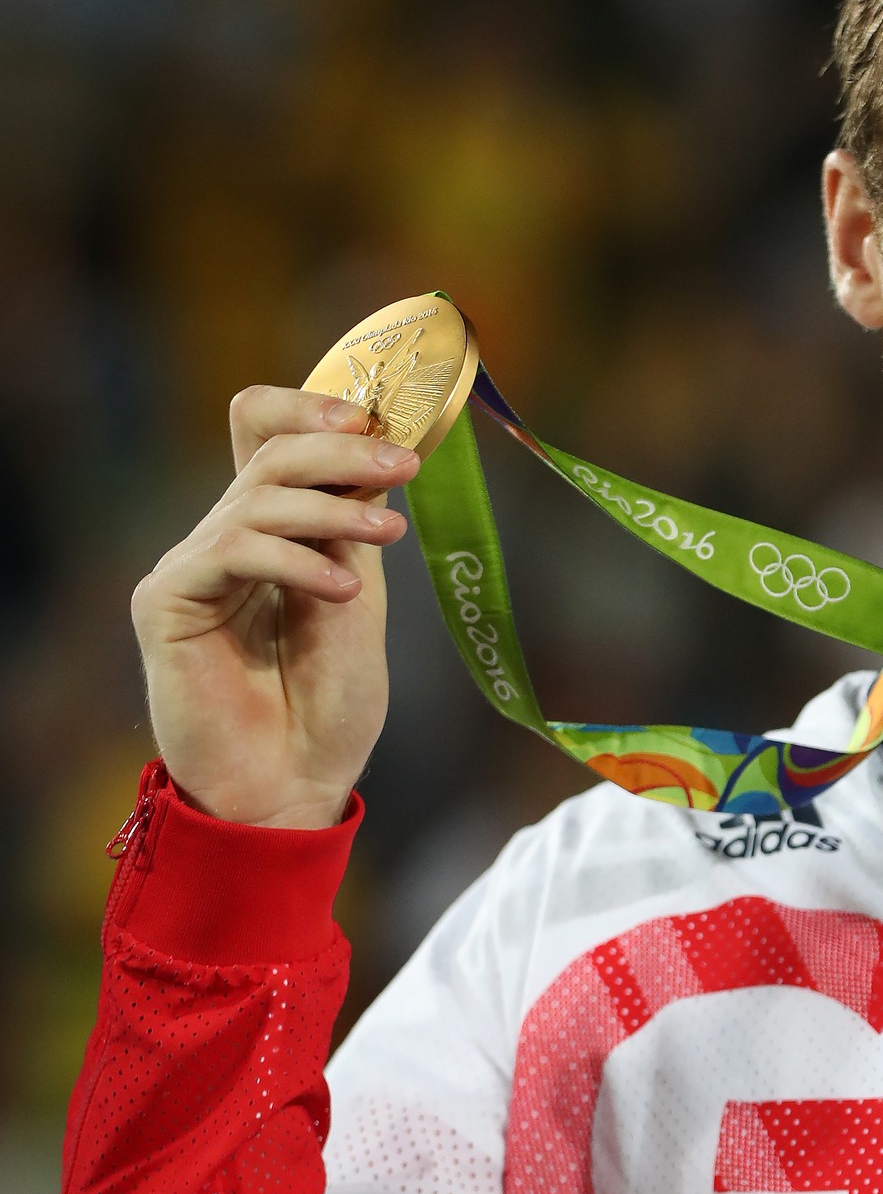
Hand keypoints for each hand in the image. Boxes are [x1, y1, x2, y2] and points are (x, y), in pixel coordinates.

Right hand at [131, 388, 422, 826]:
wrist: (294, 785)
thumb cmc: (328, 703)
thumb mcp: (357, 598)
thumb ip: (352, 530)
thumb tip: (372, 456)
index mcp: (273, 530)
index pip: (266, 432)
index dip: (311, 408)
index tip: (377, 419)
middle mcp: (226, 538)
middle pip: (270, 452)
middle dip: (342, 450)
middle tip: (401, 466)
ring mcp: (193, 567)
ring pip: (258, 495)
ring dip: (334, 507)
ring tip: (387, 535)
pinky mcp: (168, 603)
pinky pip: (233, 551)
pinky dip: (297, 561)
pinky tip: (343, 588)